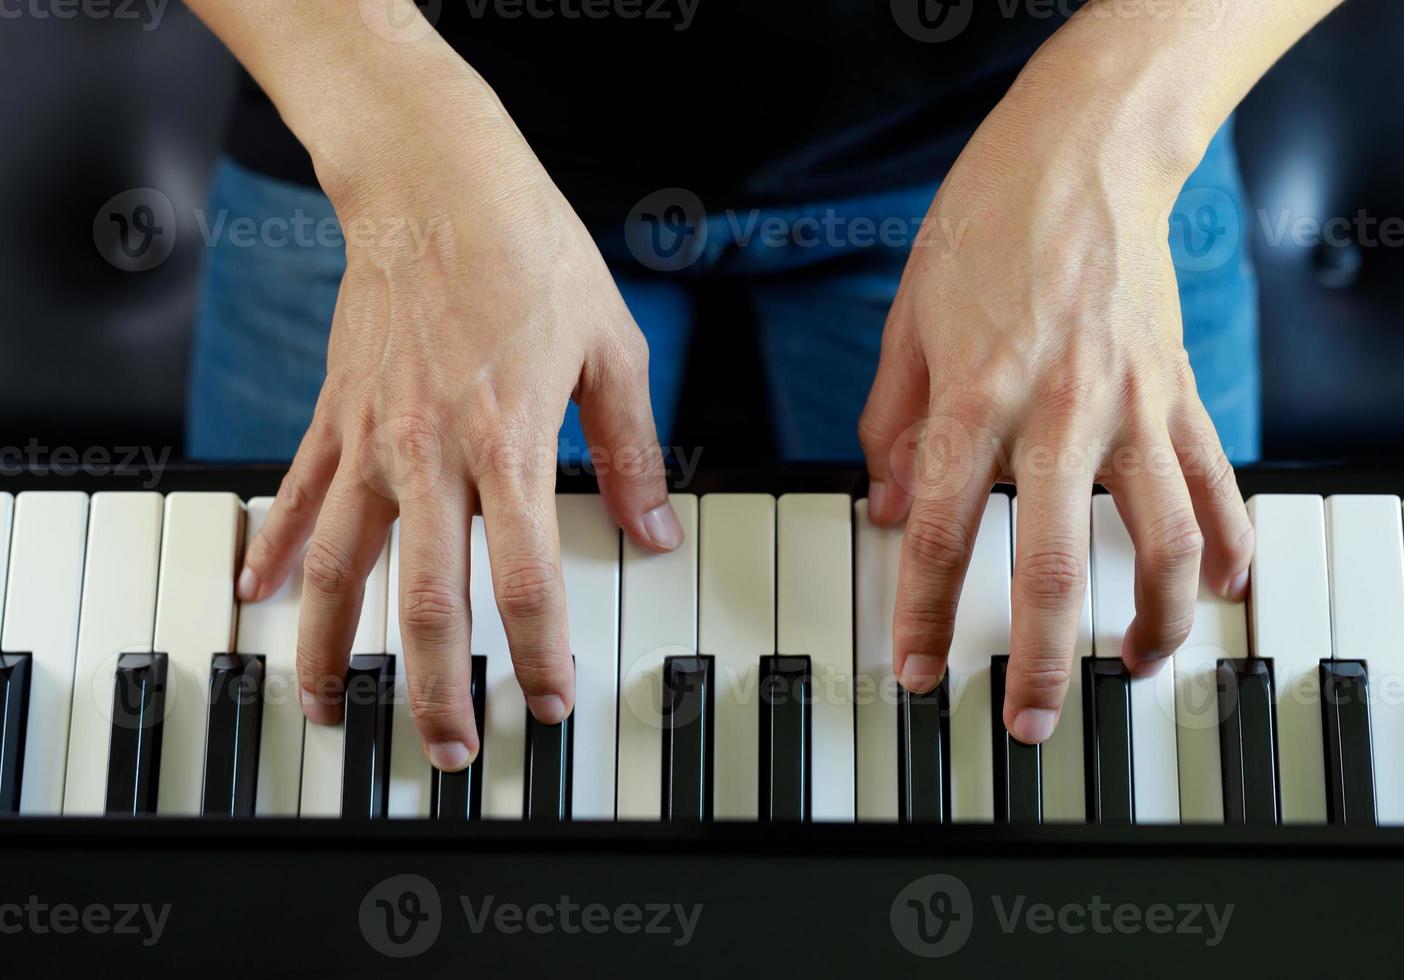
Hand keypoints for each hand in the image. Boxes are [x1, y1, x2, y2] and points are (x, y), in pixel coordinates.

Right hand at [234, 57, 681, 769]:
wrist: (435, 179)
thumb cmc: (530, 252)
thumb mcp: (611, 348)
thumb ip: (631, 452)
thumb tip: (654, 530)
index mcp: (509, 445)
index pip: (527, 581)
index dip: (540, 654)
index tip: (548, 701)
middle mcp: (432, 455)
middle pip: (427, 600)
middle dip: (434, 688)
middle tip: (446, 749)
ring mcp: (372, 438)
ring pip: (338, 565)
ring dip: (330, 645)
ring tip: (327, 704)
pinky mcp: (335, 412)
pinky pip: (297, 495)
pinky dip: (275, 550)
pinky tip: (258, 594)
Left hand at [858, 73, 1252, 744]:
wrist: (1084, 151)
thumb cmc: (986, 225)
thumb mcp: (907, 319)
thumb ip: (890, 422)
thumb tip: (883, 504)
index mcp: (976, 394)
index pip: (935, 530)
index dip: (917, 613)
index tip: (911, 670)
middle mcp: (1059, 410)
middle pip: (1048, 566)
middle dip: (1035, 661)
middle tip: (1024, 722)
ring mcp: (1134, 403)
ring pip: (1161, 541)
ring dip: (1151, 622)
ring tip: (1131, 670)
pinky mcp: (1182, 391)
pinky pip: (1218, 482)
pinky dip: (1230, 544)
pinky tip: (1225, 589)